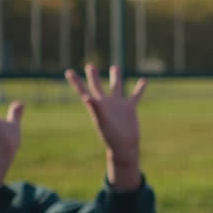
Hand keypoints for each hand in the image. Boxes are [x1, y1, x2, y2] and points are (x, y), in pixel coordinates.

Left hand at [65, 64, 146, 190]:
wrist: (124, 146)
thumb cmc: (111, 136)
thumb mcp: (102, 122)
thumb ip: (95, 109)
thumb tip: (86, 97)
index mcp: (96, 105)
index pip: (83, 90)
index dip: (76, 81)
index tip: (68, 72)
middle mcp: (105, 103)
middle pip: (97, 86)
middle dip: (93, 76)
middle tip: (90, 65)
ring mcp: (118, 105)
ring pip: (116, 87)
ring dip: (116, 77)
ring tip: (115, 67)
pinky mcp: (130, 108)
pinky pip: (135, 95)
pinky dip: (139, 88)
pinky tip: (143, 80)